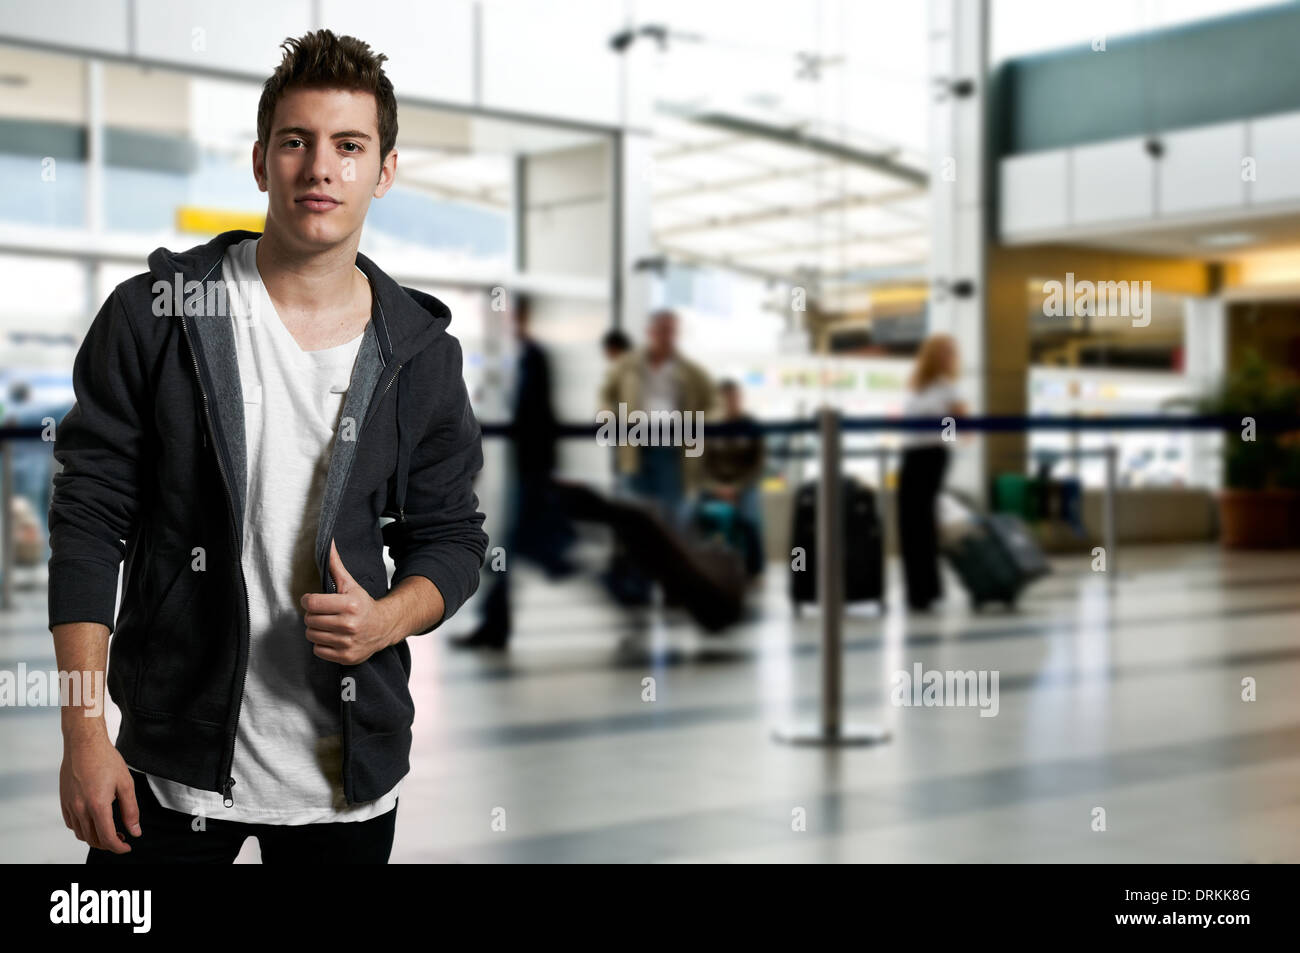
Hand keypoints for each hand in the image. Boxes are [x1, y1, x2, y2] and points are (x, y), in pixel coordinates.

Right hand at [60, 733, 138, 852]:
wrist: (84, 744)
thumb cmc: (105, 760)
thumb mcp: (126, 784)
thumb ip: (131, 810)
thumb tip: (135, 831)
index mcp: (98, 805)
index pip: (107, 837)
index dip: (118, 847)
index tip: (126, 847)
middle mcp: (80, 808)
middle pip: (93, 839)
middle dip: (108, 843)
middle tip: (121, 837)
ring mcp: (69, 805)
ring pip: (81, 833)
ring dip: (95, 837)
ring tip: (109, 829)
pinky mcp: (63, 801)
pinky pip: (71, 823)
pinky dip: (82, 828)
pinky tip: (93, 821)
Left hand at [301, 539, 395, 664]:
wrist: (384, 627)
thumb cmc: (363, 604)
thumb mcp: (350, 584)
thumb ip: (335, 565)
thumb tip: (327, 543)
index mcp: (349, 605)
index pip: (311, 603)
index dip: (309, 601)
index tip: (314, 601)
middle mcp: (349, 625)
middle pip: (310, 620)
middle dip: (313, 616)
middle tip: (324, 613)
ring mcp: (347, 643)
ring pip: (312, 635)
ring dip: (316, 630)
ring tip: (328, 625)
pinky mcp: (346, 657)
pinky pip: (318, 650)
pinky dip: (322, 644)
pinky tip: (332, 637)